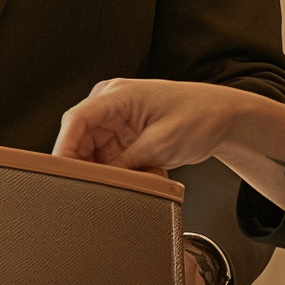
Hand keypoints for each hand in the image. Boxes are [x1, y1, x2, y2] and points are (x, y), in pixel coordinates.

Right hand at [54, 78, 284, 209]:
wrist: (224, 117)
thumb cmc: (199, 116)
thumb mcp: (160, 144)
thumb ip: (125, 164)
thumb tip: (99, 182)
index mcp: (117, 94)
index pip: (76, 119)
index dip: (64, 147)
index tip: (60, 172)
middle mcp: (111, 103)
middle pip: (79, 138)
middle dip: (84, 165)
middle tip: (92, 189)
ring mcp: (116, 119)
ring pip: (91, 151)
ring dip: (105, 170)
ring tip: (129, 178)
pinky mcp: (124, 135)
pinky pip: (107, 157)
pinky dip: (118, 170)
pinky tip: (138, 174)